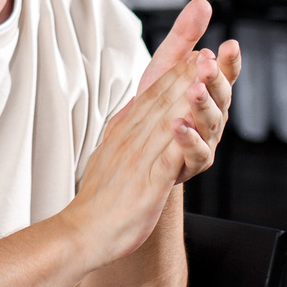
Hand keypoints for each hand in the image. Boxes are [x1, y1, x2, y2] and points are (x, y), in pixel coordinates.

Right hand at [69, 2, 238, 261]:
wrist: (82, 232)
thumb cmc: (99, 200)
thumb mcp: (109, 154)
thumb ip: (123, 131)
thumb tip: (133, 108)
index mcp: (123, 133)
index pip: (150, 97)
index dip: (172, 75)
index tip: (191, 55)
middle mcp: (130, 140)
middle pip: (160, 102)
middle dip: (184, 76)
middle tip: (204, 54)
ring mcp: (138, 160)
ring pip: (166, 122)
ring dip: (187, 97)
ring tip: (205, 77)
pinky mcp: (147, 183)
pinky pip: (168, 157)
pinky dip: (182, 138)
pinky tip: (194, 125)